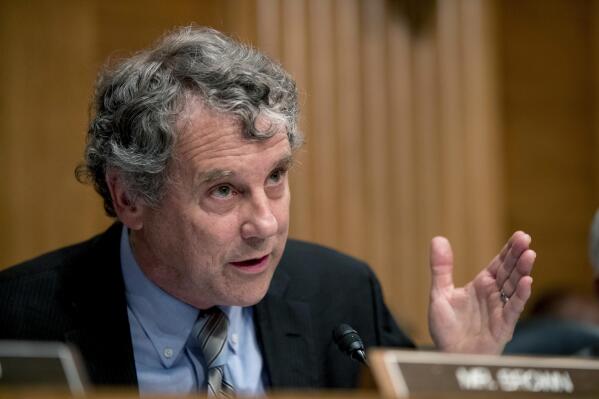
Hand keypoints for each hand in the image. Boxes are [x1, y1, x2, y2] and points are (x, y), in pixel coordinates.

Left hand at [428, 231, 534, 353]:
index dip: (509, 250)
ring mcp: (500, 310)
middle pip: (509, 272)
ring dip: (523, 271)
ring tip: (529, 255)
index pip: (498, 264)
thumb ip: (441, 268)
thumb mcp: (439, 293)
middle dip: (518, 255)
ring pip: (515, 287)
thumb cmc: (447, 328)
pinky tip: (527, 282)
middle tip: (526, 239)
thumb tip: (438, 239)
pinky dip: (520, 296)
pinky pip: (513, 309)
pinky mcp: (503, 326)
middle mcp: (493, 295)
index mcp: (481, 286)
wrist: (449, 355)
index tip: (520, 235)